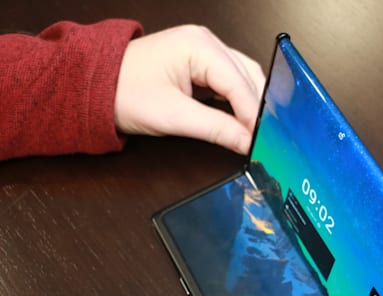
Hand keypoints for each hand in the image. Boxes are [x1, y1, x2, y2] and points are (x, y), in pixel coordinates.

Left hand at [114, 25, 264, 153]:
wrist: (93, 86)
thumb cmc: (123, 93)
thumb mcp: (173, 116)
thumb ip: (216, 129)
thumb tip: (248, 143)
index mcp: (199, 45)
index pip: (240, 83)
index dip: (255, 115)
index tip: (266, 142)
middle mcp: (207, 42)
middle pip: (248, 78)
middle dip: (258, 110)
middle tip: (267, 141)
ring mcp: (205, 51)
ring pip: (244, 79)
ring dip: (251, 106)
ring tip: (258, 133)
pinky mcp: (201, 63)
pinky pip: (231, 81)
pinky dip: (239, 102)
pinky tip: (243, 121)